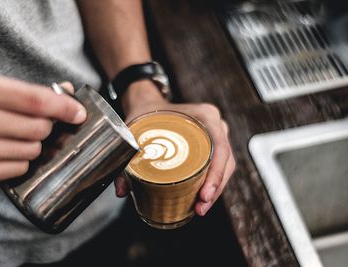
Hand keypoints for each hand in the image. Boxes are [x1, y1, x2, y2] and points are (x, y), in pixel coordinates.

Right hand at [0, 70, 85, 183]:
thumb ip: (26, 90)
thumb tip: (67, 93)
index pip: (37, 101)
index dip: (65, 107)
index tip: (79, 112)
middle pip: (40, 129)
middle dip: (46, 125)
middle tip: (37, 120)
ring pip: (33, 151)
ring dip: (33, 143)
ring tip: (14, 133)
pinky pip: (20, 169)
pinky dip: (20, 159)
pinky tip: (3, 149)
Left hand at [115, 80, 235, 215]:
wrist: (147, 103)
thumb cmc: (147, 112)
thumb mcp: (135, 130)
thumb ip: (125, 159)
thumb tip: (121, 191)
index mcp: (205, 116)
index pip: (220, 148)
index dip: (216, 174)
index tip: (204, 195)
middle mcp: (215, 125)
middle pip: (226, 161)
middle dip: (215, 188)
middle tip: (201, 207)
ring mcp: (215, 134)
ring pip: (225, 166)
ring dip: (215, 189)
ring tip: (201, 207)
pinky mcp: (210, 145)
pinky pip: (217, 165)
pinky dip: (212, 182)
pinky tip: (201, 198)